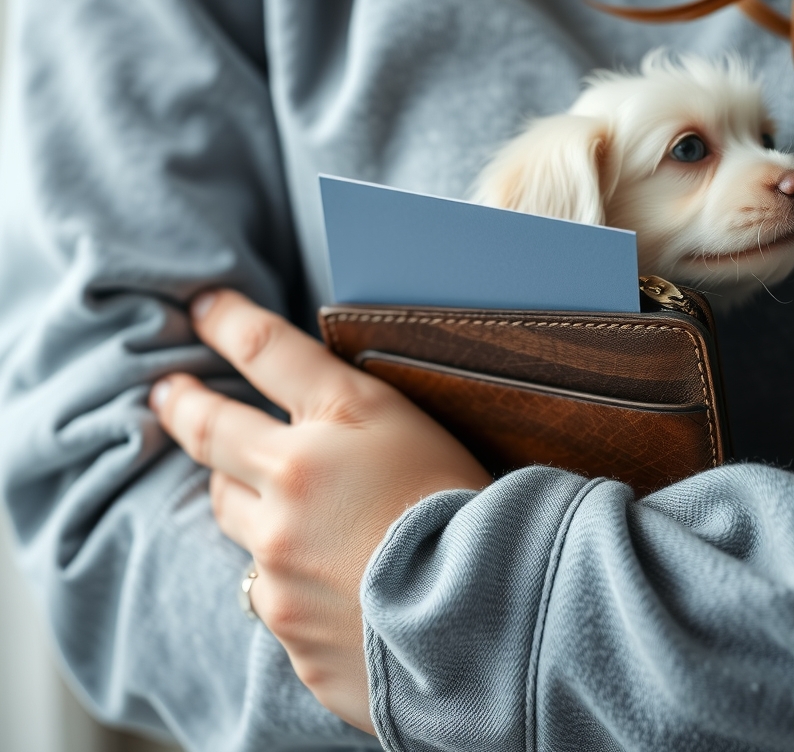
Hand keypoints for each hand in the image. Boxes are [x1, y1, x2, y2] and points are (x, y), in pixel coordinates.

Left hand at [150, 290, 490, 732]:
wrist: (492, 620)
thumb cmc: (470, 509)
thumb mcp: (417, 429)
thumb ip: (348, 411)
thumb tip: (298, 406)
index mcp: (339, 421)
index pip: (266, 348)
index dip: (226, 319)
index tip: (201, 306)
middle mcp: (292, 483)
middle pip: (212, 432)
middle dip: (184, 404)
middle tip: (168, 391)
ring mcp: (279, 559)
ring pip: (233, 513)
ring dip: (245, 497)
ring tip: (277, 500)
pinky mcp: (284, 622)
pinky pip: (269, 586)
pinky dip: (289, 573)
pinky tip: (334, 579)